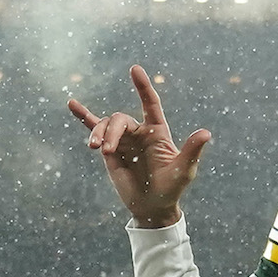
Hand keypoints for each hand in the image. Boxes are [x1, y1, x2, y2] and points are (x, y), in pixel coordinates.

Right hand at [68, 65, 211, 226]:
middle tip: (106, 151)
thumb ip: (192, 150)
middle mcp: (140, 132)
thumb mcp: (184, 170)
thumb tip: (206, 133)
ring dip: (99, 134)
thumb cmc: (171, 188)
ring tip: (95, 149)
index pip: (150, 103)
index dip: (143, 87)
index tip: (134, 69)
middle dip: (111, 132)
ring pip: (106, 125)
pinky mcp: (110, 151)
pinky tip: (72, 104)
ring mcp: (124, 140)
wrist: (152, 207)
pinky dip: (84, 117)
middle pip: (120, 119)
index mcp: (158, 131)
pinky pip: (95, 130)